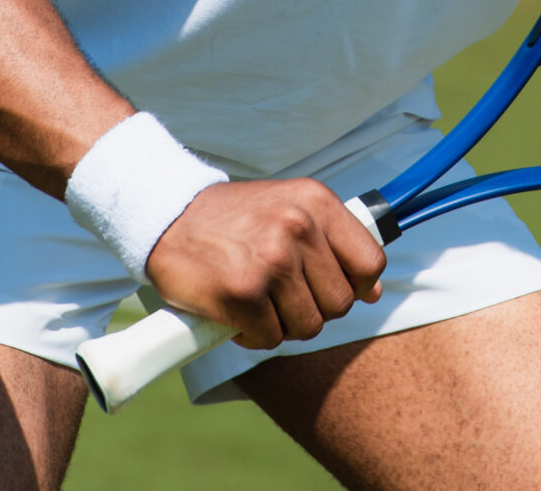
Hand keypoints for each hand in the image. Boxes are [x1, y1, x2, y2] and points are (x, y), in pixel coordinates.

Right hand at [144, 179, 387, 350]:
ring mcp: (271, 260)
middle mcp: (298, 227)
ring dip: (283, 325)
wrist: (166, 215)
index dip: (357, 288)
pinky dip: (254, 336)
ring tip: (259, 304)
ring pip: (308, 326)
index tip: (329, 288)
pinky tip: (238, 316)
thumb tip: (373, 293)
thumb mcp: (290, 208)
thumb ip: (333, 244)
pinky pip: (270, 338)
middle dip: (313, 310)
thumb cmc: (233, 219)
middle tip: (282, 298)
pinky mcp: (242, 292)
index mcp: (317, 202)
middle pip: (339, 303)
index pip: (370, 263)